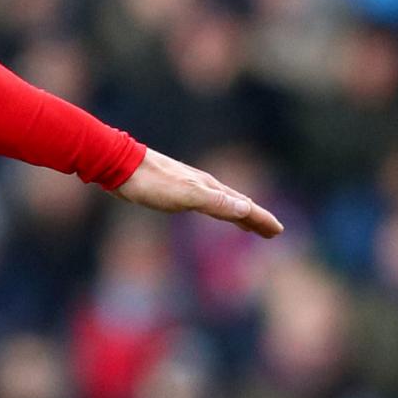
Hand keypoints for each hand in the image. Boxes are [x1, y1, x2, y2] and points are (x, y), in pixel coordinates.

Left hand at [111, 147, 283, 237]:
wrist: (118, 165)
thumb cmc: (151, 182)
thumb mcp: (186, 195)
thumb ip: (215, 202)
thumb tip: (246, 207)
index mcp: (209, 187)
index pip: (243, 206)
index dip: (261, 219)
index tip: (278, 231)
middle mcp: (203, 184)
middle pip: (236, 203)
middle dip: (255, 218)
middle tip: (271, 233)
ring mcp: (188, 185)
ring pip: (221, 201)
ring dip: (237, 213)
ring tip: (247, 224)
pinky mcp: (172, 188)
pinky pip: (204, 202)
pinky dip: (216, 208)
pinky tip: (208, 208)